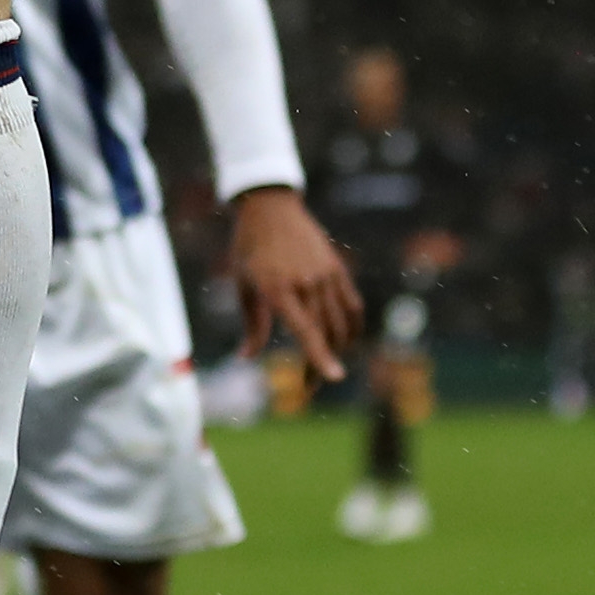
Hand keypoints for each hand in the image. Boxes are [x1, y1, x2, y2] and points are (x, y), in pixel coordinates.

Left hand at [224, 184, 361, 382]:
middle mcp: (305, 282)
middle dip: (319, 365)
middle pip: (324, 334)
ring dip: (336, 351)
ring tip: (323, 366)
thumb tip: (245, 358)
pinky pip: (352, 306)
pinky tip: (344, 341)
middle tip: (308, 387)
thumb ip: (251, 325)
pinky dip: (352, 327)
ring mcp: (324, 274)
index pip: (305, 330)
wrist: (270, 207)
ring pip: (340, 324)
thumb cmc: (249, 249)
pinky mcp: (337, 269)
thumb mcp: (243, 286)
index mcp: (277, 288)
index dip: (319, 357)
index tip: (335, 378)